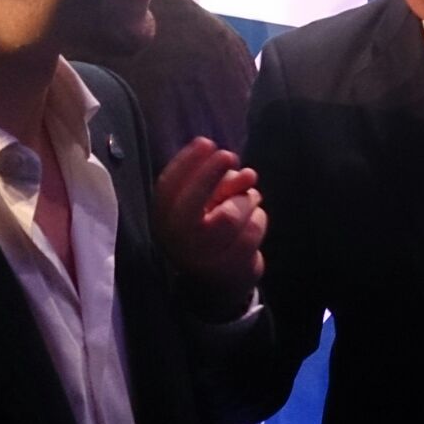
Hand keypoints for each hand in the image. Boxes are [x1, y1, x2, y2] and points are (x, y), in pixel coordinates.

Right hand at [152, 137, 266, 319]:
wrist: (217, 280)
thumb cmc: (209, 227)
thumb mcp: (207, 202)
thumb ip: (217, 182)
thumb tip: (238, 167)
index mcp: (164, 220)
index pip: (168, 188)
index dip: (186, 163)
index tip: (205, 142)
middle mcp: (178, 241)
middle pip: (194, 203)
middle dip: (211, 174)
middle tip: (229, 156)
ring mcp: (204, 257)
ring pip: (231, 215)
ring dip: (246, 199)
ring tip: (249, 198)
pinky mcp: (230, 268)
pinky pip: (252, 230)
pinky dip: (259, 217)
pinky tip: (255, 218)